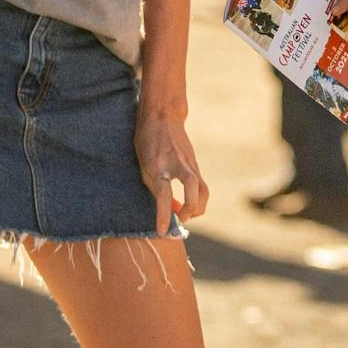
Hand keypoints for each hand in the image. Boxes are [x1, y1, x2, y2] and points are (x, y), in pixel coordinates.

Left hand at [134, 106, 207, 235]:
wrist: (163, 115)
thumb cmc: (147, 141)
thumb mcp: (143, 164)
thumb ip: (155, 188)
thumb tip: (171, 209)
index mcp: (158, 164)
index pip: (163, 193)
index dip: (163, 214)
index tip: (162, 231)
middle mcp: (177, 164)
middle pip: (192, 188)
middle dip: (190, 209)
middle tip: (180, 219)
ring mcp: (189, 163)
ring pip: (203, 190)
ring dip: (198, 208)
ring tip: (185, 215)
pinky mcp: (195, 165)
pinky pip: (201, 186)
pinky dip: (197, 199)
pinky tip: (187, 204)